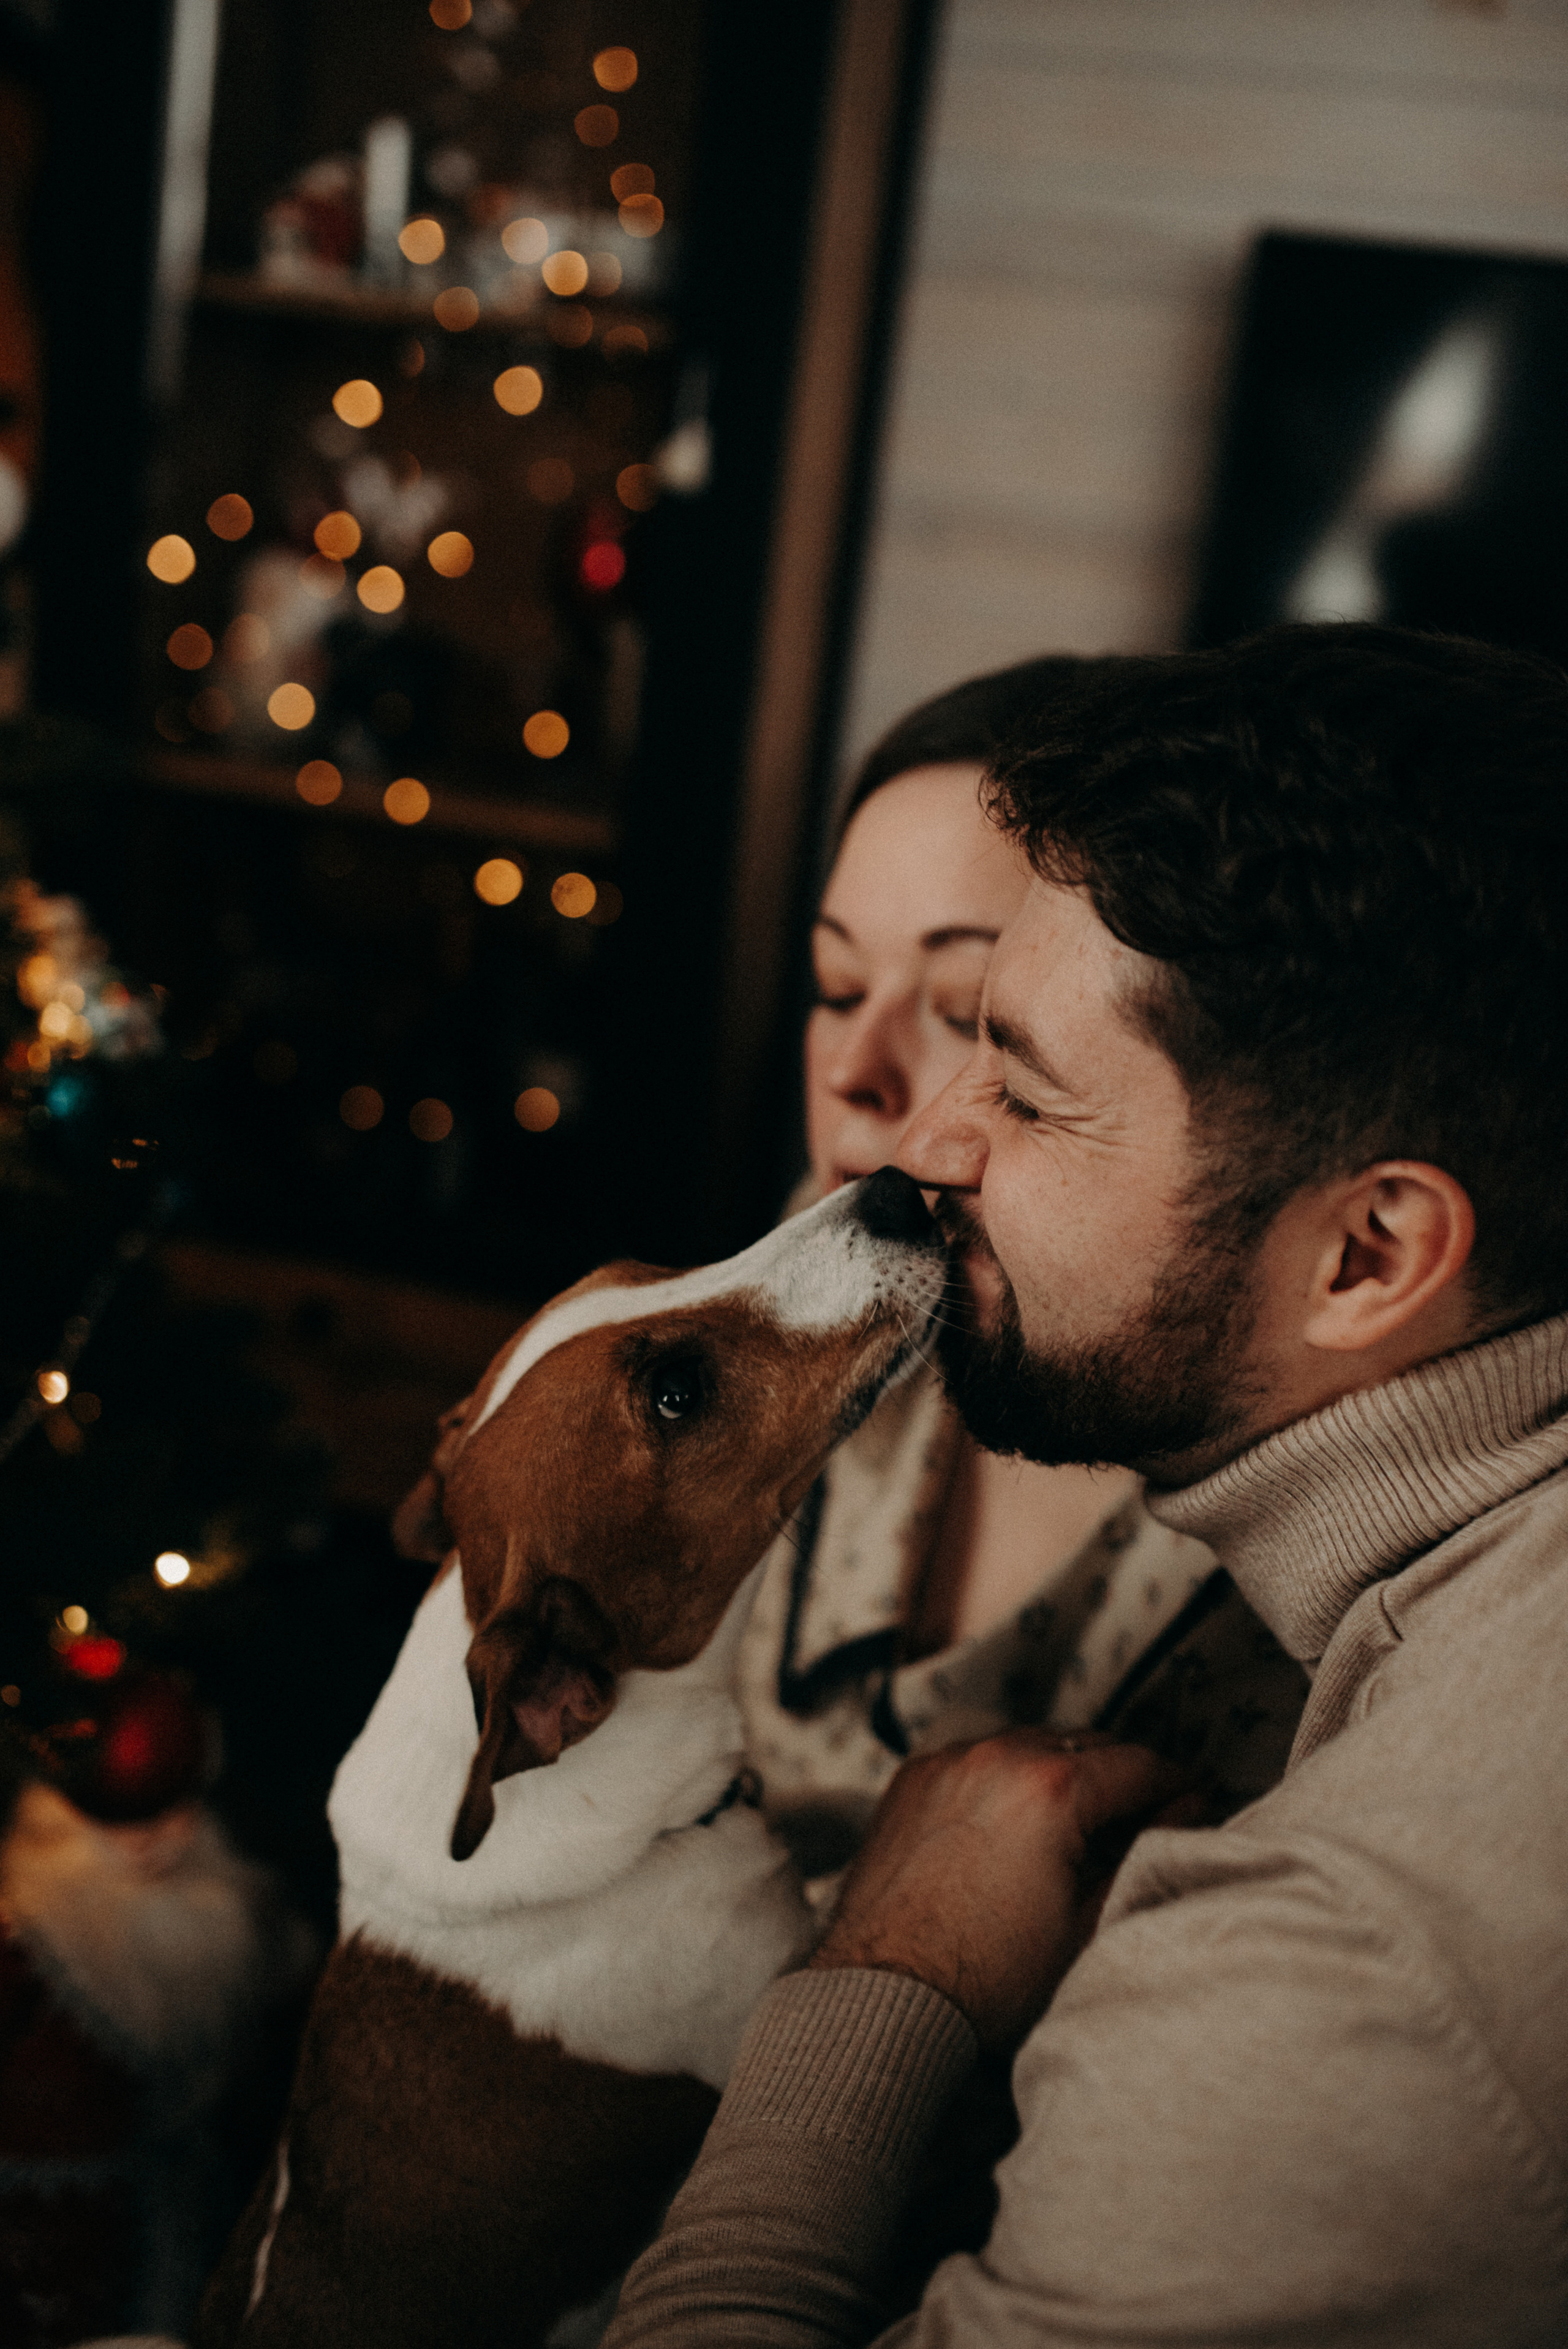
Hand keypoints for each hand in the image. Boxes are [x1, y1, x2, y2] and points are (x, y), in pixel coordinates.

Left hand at [810, 1729, 1189, 2047]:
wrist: (884, 1996)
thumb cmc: (988, 1977)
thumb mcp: (1089, 1926)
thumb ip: (1141, 1858)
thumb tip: (1173, 1818)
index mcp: (1052, 1788)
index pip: (1142, 1765)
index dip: (1178, 1789)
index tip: (1190, 1809)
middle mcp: (998, 1757)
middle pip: (1088, 1744)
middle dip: (1122, 1777)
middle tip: (1140, 1820)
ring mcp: (949, 1762)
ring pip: (1030, 1744)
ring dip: (1062, 1771)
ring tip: (1076, 1826)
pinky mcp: (913, 1778)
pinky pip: (977, 1759)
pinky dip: (1004, 1779)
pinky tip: (1012, 1825)